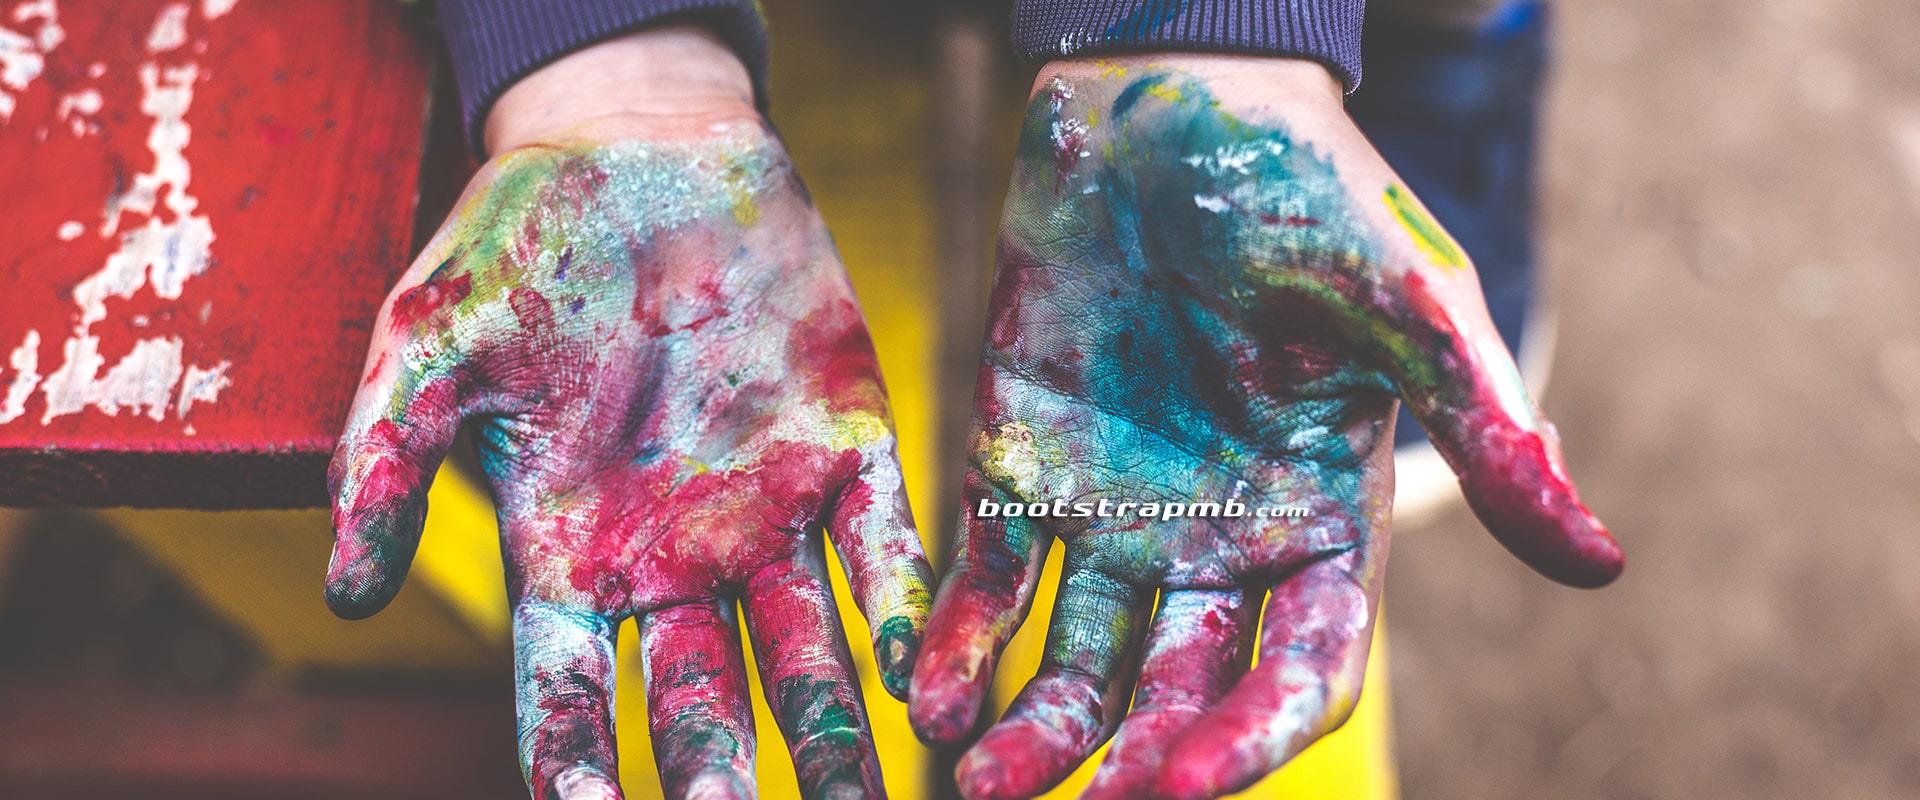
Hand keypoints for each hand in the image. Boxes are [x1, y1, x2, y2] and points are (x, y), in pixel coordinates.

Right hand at [324, 27, 931, 799]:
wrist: (633, 147)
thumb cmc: (514, 247)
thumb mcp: (425, 347)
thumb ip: (385, 465)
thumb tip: (347, 596)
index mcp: (570, 557)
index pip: (571, 696)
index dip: (577, 766)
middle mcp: (676, 561)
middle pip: (704, 704)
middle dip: (721, 774)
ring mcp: (770, 512)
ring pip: (807, 652)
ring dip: (833, 733)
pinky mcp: (848, 447)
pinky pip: (885, 547)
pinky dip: (903, 608)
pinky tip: (916, 672)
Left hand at [909, 56, 1622, 799]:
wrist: (1166, 100)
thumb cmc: (1309, 192)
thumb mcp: (1411, 305)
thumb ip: (1487, 432)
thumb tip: (1602, 562)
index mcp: (1322, 521)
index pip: (1300, 672)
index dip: (1251, 736)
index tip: (1184, 780)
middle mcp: (1217, 542)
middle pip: (1179, 694)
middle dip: (1130, 761)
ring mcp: (1113, 515)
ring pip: (1076, 663)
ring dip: (1034, 733)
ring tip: (974, 780)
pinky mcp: (1022, 470)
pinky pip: (987, 580)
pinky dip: (959, 640)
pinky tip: (928, 692)